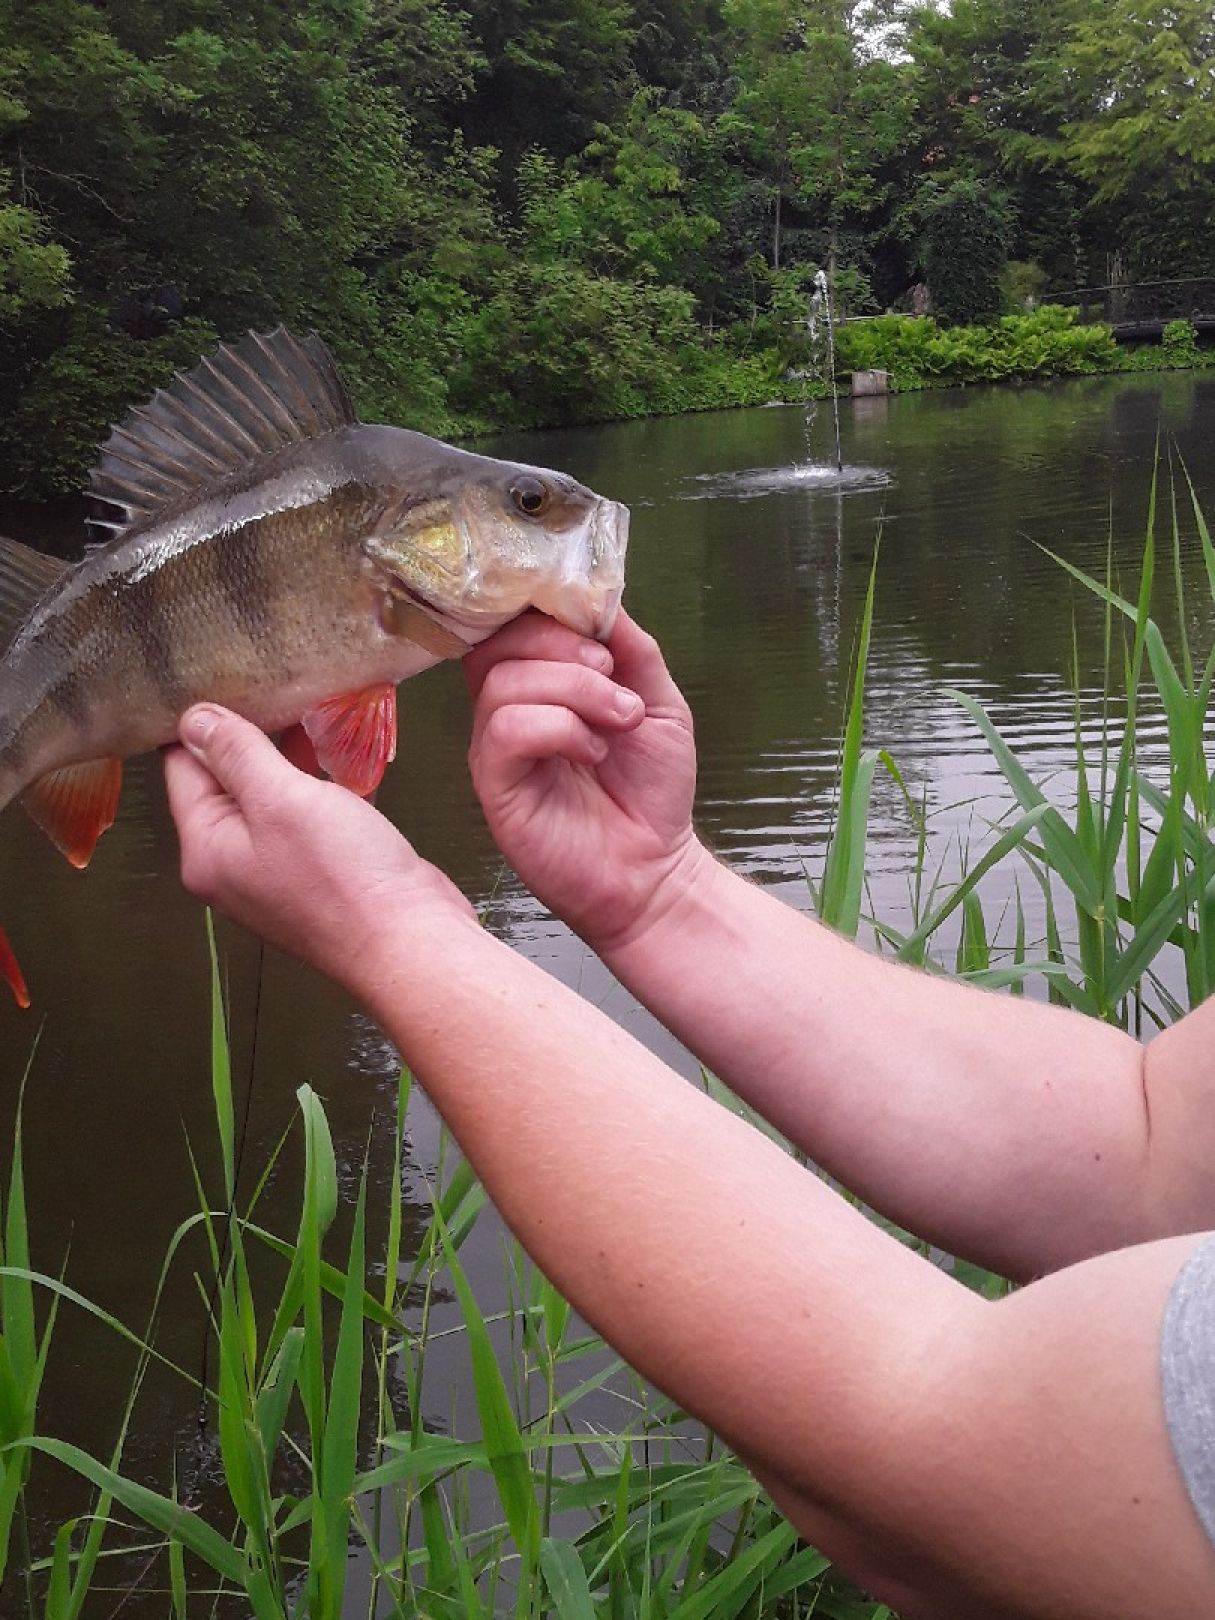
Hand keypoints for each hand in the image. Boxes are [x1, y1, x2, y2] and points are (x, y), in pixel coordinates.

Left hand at [164, 705, 474, 992]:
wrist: (408, 940)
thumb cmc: (342, 874)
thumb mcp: (281, 798)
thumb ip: (236, 754)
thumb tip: (192, 718)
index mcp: (206, 848)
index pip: (184, 766)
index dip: (202, 720)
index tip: (227, 673)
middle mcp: (232, 862)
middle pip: (227, 780)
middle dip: (253, 732)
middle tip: (278, 681)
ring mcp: (276, 869)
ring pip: (272, 795)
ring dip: (292, 756)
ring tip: (315, 705)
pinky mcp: (318, 871)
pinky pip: (307, 815)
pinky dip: (320, 784)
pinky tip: (344, 753)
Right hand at [465, 610, 705, 951]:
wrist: (657, 867)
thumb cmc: (651, 791)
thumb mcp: (657, 699)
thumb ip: (630, 647)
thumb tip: (599, 597)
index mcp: (538, 681)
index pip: (513, 619)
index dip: (549, 609)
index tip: (602, 634)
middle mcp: (506, 708)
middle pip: (501, 639)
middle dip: (567, 645)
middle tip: (618, 680)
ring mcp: (496, 746)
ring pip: (505, 682)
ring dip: (578, 690)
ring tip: (621, 723)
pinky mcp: (495, 785)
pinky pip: (507, 730)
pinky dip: (561, 728)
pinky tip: (595, 751)